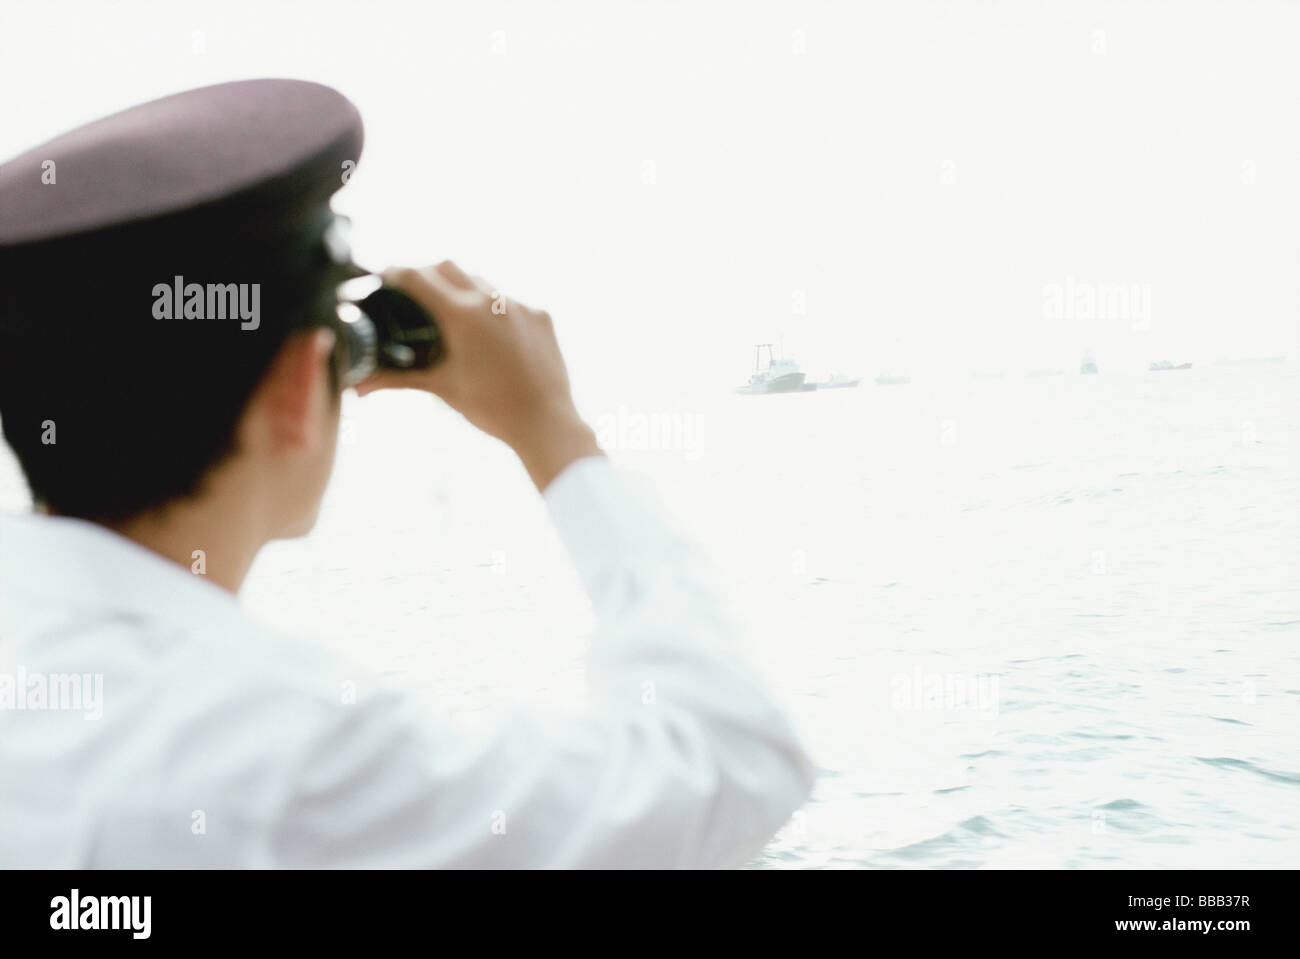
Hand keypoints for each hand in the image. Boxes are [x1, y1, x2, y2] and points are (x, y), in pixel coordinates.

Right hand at [354, 261, 601, 490]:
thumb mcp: (441, 387)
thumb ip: (398, 378)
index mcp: (462, 314)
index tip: (386, 276)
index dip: (396, 273)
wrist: (545, 423)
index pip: (418, 277)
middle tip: (415, 291)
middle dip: (428, 274)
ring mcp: (520, 306)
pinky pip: (511, 302)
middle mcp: (492, 301)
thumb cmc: (491, 409)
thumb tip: (358, 387)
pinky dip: (495, 311)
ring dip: (464, 291)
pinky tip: (491, 335)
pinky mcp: (542, 316)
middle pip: (448, 267)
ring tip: (454, 314)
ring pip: (482, 283)